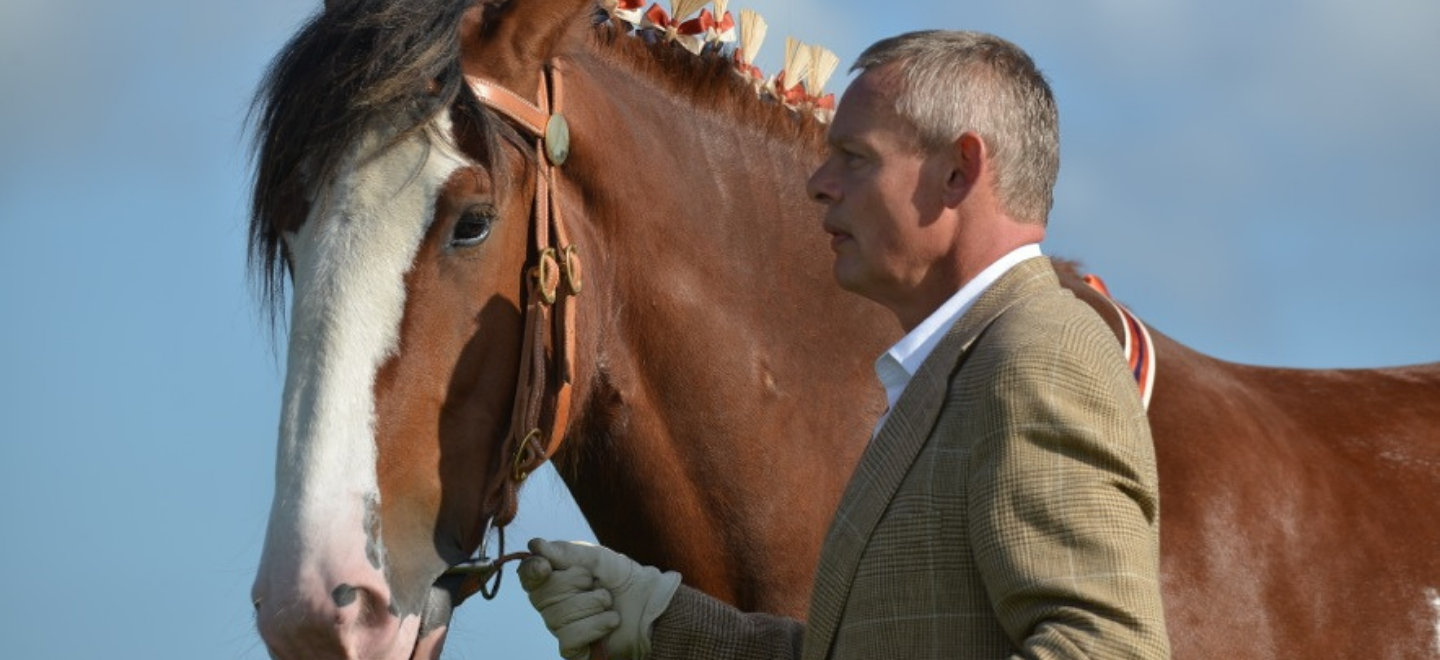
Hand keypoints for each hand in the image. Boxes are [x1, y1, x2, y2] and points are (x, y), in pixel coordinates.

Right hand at [519, 539, 680, 659]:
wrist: (649, 604)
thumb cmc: (621, 578)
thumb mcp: (596, 558)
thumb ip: (565, 552)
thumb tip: (534, 546)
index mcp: (554, 578)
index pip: (528, 576)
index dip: (532, 571)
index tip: (545, 566)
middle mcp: (552, 604)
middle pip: (541, 596)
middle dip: (574, 584)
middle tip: (594, 582)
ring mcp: (561, 627)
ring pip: (558, 618)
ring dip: (591, 605)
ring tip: (608, 601)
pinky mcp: (574, 649)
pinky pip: (570, 639)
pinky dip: (595, 626)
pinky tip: (610, 621)